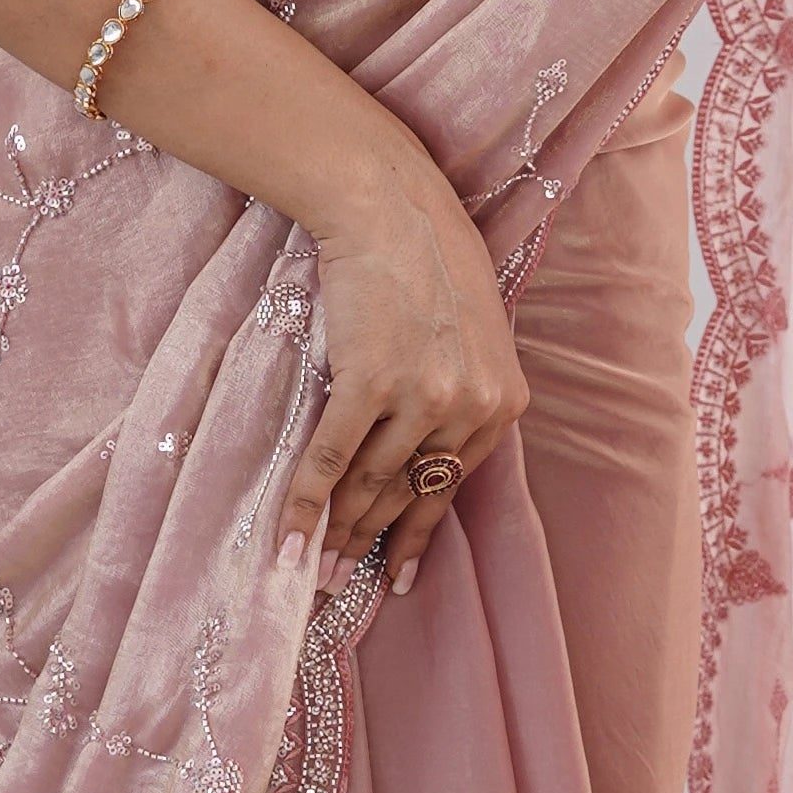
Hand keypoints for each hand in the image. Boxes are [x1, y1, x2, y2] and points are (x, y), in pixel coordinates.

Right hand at [281, 134, 527, 600]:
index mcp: (503, 401)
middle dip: (370, 543)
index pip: (451, 486)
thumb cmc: (425, 264)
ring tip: (313, 569)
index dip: (415, 535)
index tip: (395, 576)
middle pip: (410, 492)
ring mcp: (424, 395)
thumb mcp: (471, 337)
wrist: (390, 207)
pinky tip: (288, 541)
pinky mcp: (373, 381)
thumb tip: (417, 459)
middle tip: (339, 584)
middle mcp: (472, 405)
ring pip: (371, 483)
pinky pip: (334, 458)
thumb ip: (457, 396)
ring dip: (336, 531)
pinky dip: (306, 503)